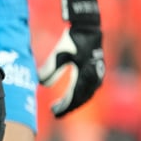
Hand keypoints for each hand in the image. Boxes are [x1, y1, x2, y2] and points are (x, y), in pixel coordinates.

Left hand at [37, 0, 104, 117]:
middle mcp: (94, 76)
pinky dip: (80, 94)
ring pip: (86, 94)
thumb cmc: (72, 40)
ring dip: (75, 102)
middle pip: (81, 98)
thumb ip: (50, 70)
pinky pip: (89, 88)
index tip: (54, 112)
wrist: (88, 27)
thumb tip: (42, 85)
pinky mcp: (97, 70)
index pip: (74, 96)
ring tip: (61, 106)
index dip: (64, 106)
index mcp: (85, 74)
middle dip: (69, 106)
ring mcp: (98, 73)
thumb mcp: (58, 54)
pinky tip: (71, 96)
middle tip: (55, 112)